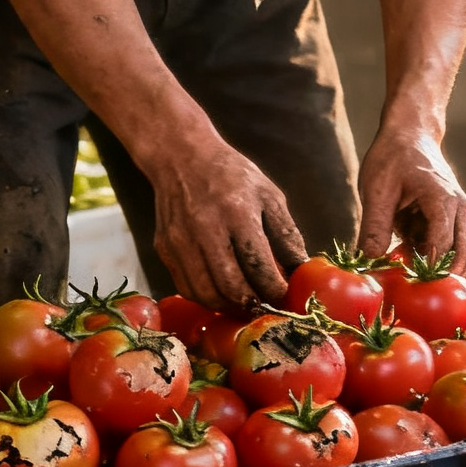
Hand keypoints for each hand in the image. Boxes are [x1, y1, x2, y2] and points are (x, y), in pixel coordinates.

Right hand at [146, 136, 304, 310]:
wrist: (182, 158)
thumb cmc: (232, 176)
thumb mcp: (268, 194)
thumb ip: (286, 233)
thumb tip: (301, 268)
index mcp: (237, 212)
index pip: (258, 264)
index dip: (274, 288)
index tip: (285, 296)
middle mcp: (205, 229)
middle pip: (230, 285)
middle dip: (251, 304)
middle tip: (265, 308)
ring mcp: (180, 241)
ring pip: (205, 293)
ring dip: (228, 306)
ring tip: (245, 304)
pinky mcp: (164, 249)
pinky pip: (186, 286)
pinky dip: (206, 298)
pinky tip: (222, 294)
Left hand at [357, 121, 465, 272]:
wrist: (411, 133)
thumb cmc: (393, 156)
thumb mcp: (376, 191)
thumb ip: (374, 227)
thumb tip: (369, 261)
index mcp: (443, 200)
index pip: (441, 246)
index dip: (424, 268)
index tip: (402, 281)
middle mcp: (460, 209)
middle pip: (461, 255)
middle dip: (438, 274)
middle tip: (411, 286)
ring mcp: (461, 213)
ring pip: (457, 253)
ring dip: (433, 262)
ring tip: (402, 257)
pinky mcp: (455, 217)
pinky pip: (448, 244)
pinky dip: (430, 251)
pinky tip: (405, 242)